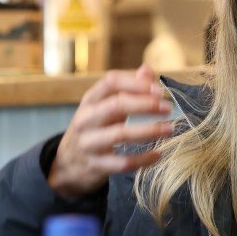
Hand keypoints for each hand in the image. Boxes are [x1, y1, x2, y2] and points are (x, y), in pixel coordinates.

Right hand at [48, 65, 174, 197]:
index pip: (111, 82)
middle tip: (168, 108)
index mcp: (90, 100)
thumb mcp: (103, 107)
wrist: (67, 165)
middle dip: (146, 105)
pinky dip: (142, 159)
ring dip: (148, 131)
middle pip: (116, 105)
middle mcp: (86, 119)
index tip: (159, 90)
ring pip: (120, 134)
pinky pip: (122, 162)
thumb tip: (147, 70)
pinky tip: (158, 155)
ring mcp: (88, 143)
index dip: (136, 83)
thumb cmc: (93, 129)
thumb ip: (127, 89)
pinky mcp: (95, 165)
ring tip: (169, 129)